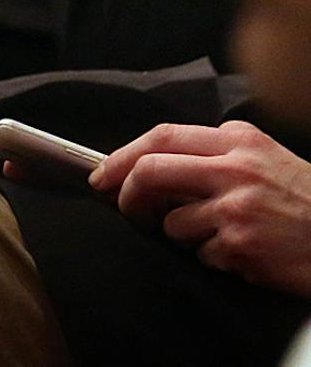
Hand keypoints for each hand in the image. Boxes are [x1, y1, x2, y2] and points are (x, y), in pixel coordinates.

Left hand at [87, 120, 310, 296]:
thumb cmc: (306, 202)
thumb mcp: (267, 158)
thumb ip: (217, 155)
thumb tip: (151, 166)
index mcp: (238, 140)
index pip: (161, 136)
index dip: (122, 156)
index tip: (103, 176)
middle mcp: (235, 168)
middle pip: (150, 172)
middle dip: (128, 196)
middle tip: (130, 213)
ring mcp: (237, 207)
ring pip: (173, 223)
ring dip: (186, 236)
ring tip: (225, 235)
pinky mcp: (241, 244)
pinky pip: (202, 255)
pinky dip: (216, 259)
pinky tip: (247, 254)